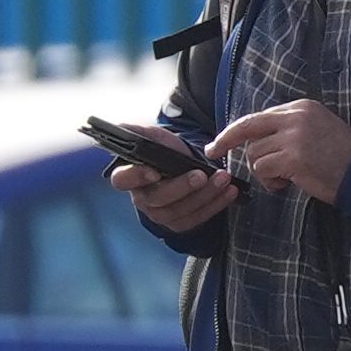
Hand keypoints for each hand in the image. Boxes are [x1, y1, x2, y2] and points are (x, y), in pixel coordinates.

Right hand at [109, 132, 238, 232]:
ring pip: (180, 210)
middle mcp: (142, 198)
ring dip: (205, 195)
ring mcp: (159, 213)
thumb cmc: (165, 151)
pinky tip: (230, 192)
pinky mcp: (179, 222)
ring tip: (223, 179)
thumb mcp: (153, 137)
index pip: (123, 180)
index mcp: (128, 177)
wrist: (186, 164)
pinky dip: (215, 205)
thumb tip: (120, 127)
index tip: (155, 172)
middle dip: (182, 187)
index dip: (137, 177)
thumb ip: (137, 131)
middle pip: (158, 198)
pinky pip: (196, 219)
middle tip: (202, 175)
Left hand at [211, 100, 350, 201]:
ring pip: (255, 154)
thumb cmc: (343, 157)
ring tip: (285, 178)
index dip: (236, 131)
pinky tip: (287, 184)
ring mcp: (294, 137)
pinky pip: (263, 169)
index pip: (258, 117)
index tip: (221, 142)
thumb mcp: (317, 129)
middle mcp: (296, 117)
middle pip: (247, 129)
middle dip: (226, 141)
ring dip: (264, 171)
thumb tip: (253, 139)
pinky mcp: (293, 158)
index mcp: (302, 107)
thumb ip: (288, 128)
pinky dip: (270, 181)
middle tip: (213, 152)